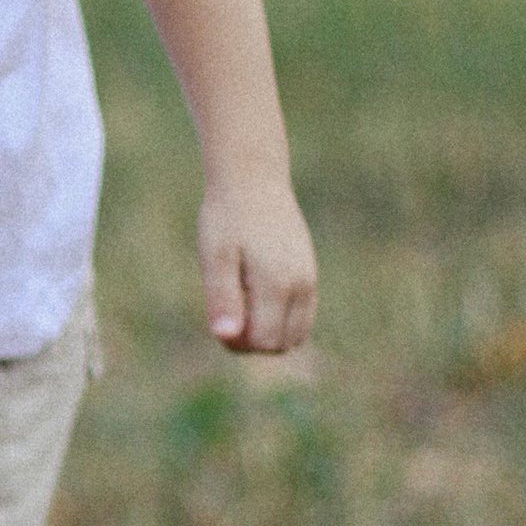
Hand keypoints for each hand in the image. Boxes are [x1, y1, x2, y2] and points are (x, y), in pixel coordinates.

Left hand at [201, 178, 316, 351]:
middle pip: (282, 344)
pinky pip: (302, 316)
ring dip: (268, 333)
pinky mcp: (310, 273)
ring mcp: (309, 279)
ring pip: (295, 334)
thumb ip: (222, 298)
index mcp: (277, 284)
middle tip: (227, 312)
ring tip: (241, 304)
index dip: (237, 343)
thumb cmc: (227, 219)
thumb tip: (224, 337)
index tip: (218, 319)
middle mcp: (301, 285)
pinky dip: (280, 320)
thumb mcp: (215, 258)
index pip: (264, 342)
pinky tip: (255, 296)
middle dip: (253, 342)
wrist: (253, 181)